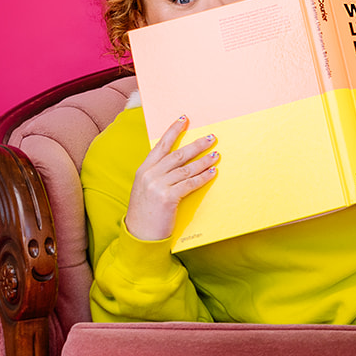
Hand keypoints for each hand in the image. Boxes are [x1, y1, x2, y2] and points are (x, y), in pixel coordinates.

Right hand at [124, 116, 217, 241]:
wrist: (139, 236)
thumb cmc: (145, 213)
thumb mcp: (145, 189)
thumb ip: (157, 175)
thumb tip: (178, 164)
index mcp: (143, 170)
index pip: (160, 145)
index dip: (173, 131)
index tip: (184, 119)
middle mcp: (149, 175)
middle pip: (177, 154)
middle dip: (196, 144)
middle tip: (211, 137)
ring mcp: (157, 186)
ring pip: (186, 168)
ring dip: (204, 160)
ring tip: (216, 154)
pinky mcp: (167, 198)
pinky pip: (190, 183)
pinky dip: (203, 177)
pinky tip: (212, 172)